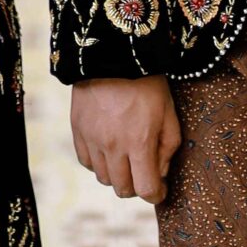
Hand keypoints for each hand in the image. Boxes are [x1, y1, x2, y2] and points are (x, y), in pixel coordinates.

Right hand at [71, 74, 182, 203]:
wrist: (112, 53)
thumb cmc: (146, 82)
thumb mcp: (168, 112)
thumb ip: (168, 148)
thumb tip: (160, 173)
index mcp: (139, 142)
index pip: (145, 189)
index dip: (156, 194)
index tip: (160, 188)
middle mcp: (113, 146)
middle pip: (122, 189)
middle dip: (136, 185)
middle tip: (143, 170)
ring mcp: (92, 139)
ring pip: (103, 178)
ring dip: (117, 174)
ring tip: (125, 156)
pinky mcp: (78, 130)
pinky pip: (87, 162)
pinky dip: (98, 162)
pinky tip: (107, 148)